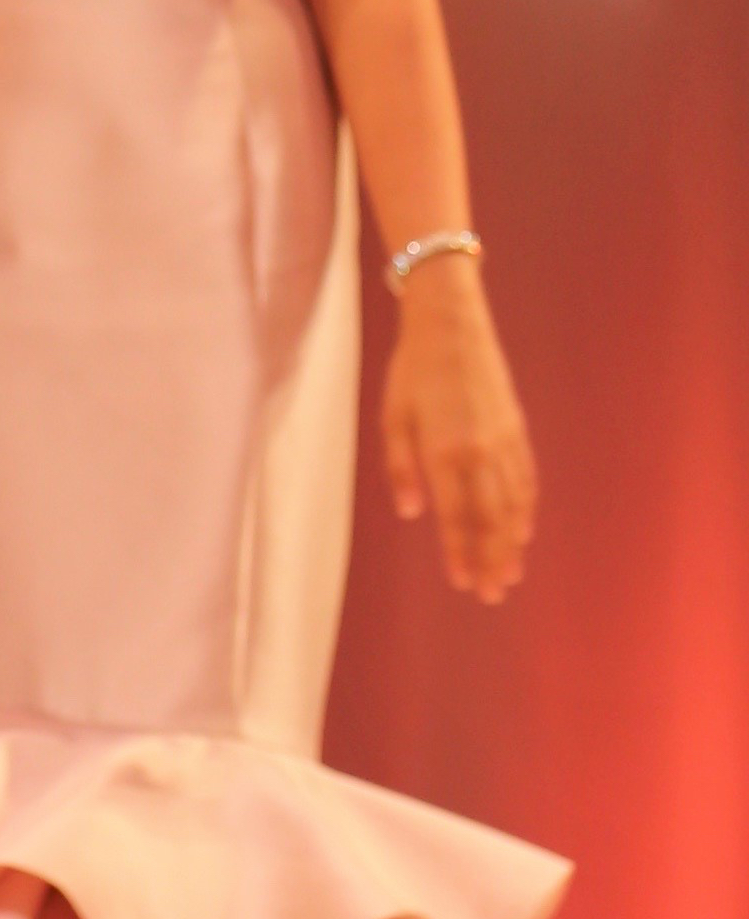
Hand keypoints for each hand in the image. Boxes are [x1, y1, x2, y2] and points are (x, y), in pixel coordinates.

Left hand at [379, 263, 537, 601]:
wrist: (452, 325)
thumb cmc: (412, 371)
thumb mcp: (392, 416)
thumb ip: (400, 467)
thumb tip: (410, 513)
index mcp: (445, 450)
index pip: (456, 516)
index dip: (460, 553)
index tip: (463, 583)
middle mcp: (480, 451)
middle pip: (491, 519)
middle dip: (491, 559)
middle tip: (492, 594)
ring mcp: (503, 441)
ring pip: (513, 504)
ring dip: (512, 543)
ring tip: (510, 575)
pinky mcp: (516, 430)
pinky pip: (525, 479)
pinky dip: (525, 509)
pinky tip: (522, 531)